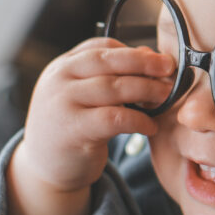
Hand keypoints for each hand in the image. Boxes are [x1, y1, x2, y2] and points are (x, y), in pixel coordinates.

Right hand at [13, 37, 175, 193]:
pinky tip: (151, 126)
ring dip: (147, 89)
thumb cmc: (72, 128)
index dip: (134, 51)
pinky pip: (114, 118)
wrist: (44, 168)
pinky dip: (139, 120)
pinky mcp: (73, 130)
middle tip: (170, 69)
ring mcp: (63, 103)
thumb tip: (150, 54)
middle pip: (109, 61)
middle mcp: (59, 80)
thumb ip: (109, 76)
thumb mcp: (84, 96)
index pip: (101, 46)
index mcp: (62, 66)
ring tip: (167, 96)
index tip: (159, 58)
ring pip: (114, 87)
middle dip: (144, 63)